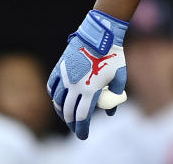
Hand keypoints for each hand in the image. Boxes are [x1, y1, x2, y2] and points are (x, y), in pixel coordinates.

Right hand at [48, 10, 128, 138]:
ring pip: (58, 102)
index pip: (82, 117)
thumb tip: (111, 112)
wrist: (100, 35)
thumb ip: (116, 95)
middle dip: (72, 124)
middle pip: (69, 112)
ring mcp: (65, 78)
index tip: (83, 136)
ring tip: (67, 116)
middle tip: (77, 128)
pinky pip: (52, 88)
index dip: (82, 129)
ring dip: (62, 112)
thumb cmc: (113, 56)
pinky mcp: (59, 69)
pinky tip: (58, 100)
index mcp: (90, 90)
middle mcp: (75, 87)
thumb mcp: (120, 76)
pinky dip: (54, 97)